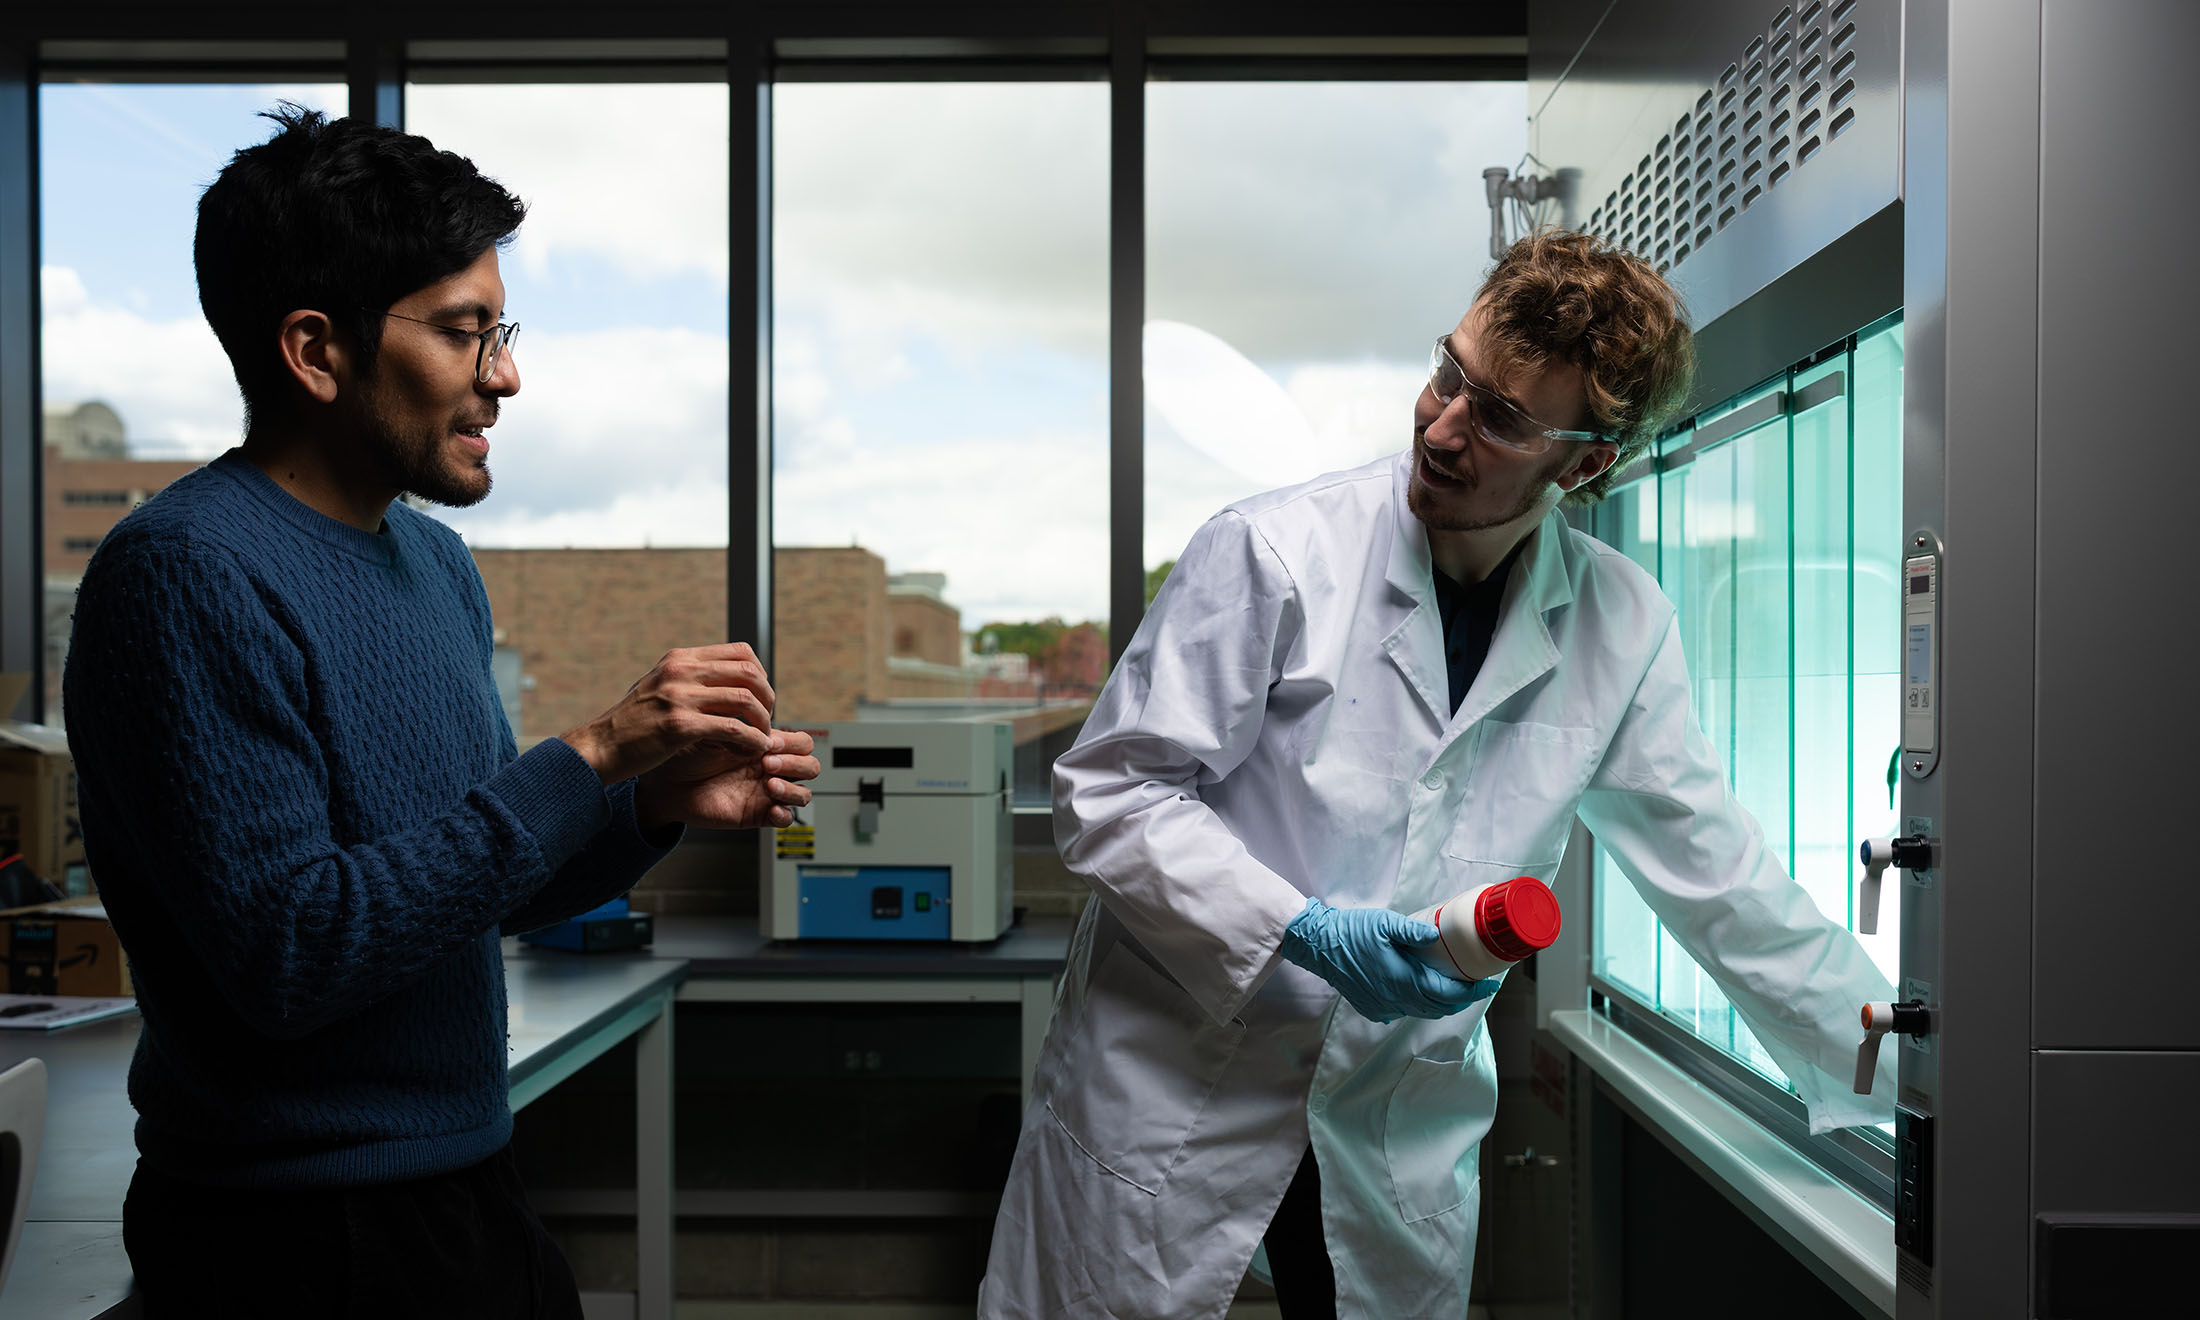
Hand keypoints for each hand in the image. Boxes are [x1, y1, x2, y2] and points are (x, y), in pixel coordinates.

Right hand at [560, 644, 776, 785]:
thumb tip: (727, 677)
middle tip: (768, 717)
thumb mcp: (660, 686)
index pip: (740, 652)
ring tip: (764, 736)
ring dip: (763, 721)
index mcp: (679, 659)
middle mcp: (681, 671)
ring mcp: (679, 697)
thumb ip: (690, 678)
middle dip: (767, 697)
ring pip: (745, 700)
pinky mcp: (680, 725)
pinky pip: (733, 729)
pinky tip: (756, 748)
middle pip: (749, 672)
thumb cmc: (633, 723)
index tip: (762, 695)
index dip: (761, 674)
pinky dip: (752, 739)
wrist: (601, 747)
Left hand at [635, 728, 819, 831]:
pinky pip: (786, 818)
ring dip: (792, 787)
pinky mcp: (757, 814)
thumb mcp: (711, 731)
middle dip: (794, 762)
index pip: (801, 740)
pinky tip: (769, 806)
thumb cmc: (685, 754)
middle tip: (767, 761)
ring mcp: (765, 792)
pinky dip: (784, 813)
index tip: (767, 738)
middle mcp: (768, 767)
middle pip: (810, 764)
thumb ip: (736, 725)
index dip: (791, 740)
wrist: (665, 782)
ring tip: (768, 783)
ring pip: (805, 792)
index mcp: (763, 745)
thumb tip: (759, 719)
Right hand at [1278, 898, 1496, 1022]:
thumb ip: (1412, 931)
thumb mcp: (1384, 924)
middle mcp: (1396, 999)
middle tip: (1476, 985)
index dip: (1472, 991)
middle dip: (1462, 999)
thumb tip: (1437, 936)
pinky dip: (1419, 1005)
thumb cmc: (1350, 931)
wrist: (1318, 946)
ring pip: (1423, 1012)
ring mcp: (1383, 1006)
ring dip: (1442, 1004)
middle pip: (1439, 1007)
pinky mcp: (1372, 1008)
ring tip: (1454, 989)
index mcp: (1403, 979)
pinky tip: (1420, 990)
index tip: (1488, 985)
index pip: (1448, 993)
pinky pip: (1403, 1012)